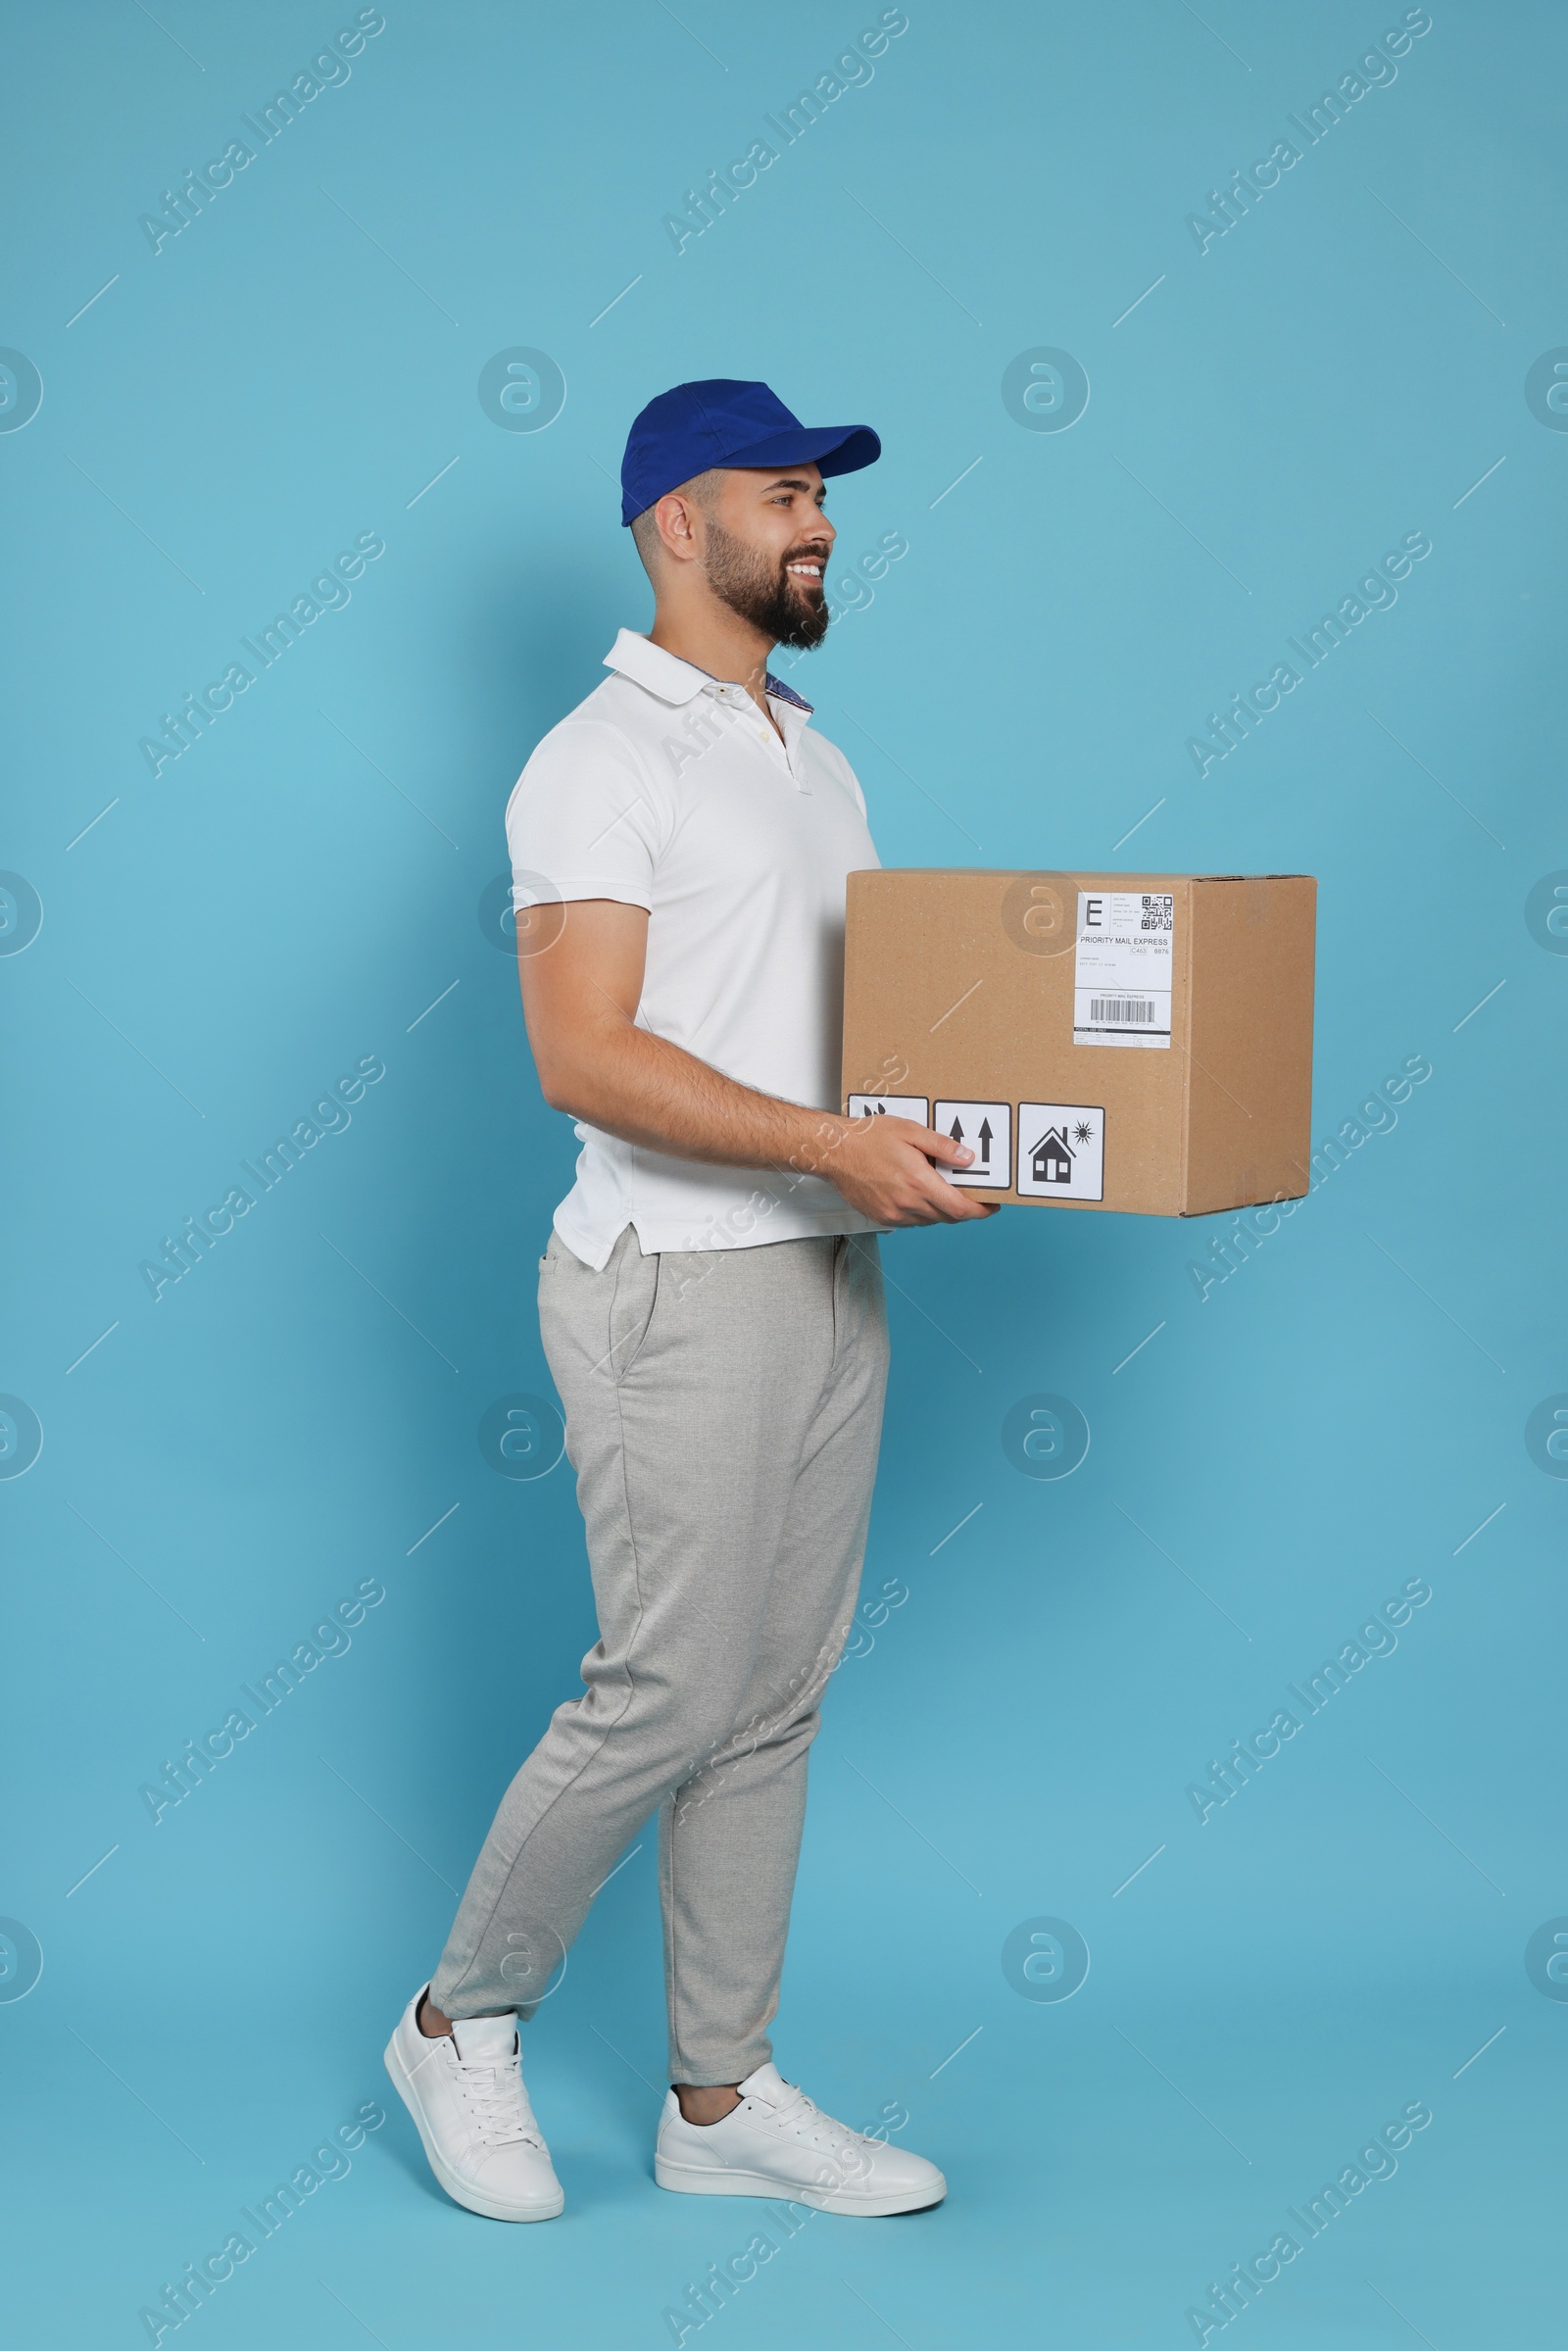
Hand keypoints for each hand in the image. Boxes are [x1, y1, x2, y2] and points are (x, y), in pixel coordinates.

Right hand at [808, 1115, 1000, 1225]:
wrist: (834, 1152)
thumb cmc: (868, 1138)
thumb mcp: (911, 1132)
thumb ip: (942, 1147)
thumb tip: (967, 1159)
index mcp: (919, 1182)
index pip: (960, 1208)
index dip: (981, 1210)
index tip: (991, 1205)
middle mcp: (908, 1203)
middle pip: (948, 1217)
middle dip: (964, 1208)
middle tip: (972, 1194)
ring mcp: (894, 1214)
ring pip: (931, 1220)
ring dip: (942, 1210)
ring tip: (942, 1189)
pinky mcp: (883, 1217)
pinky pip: (912, 1221)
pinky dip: (923, 1211)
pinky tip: (918, 1194)